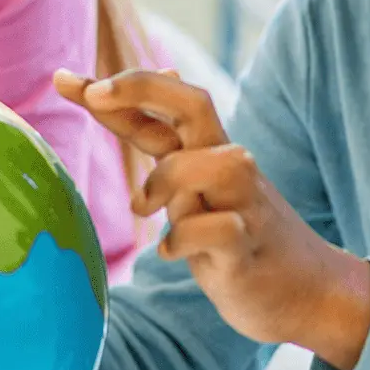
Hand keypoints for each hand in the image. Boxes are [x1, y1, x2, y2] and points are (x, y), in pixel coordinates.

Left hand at [55, 69, 369, 369]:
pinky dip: (188, 239)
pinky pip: (222, 229)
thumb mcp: (200, 187)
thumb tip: (166, 76)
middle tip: (95, 95)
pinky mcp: (249, 249)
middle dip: (143, 88)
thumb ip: (175, 140)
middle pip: (196, 104)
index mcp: (208, 152)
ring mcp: (244, 206)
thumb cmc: (242, 238)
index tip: (61, 79)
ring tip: (142, 209)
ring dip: (170, 178)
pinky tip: (170, 254)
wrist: (308, 293)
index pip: (166, 101)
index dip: (116, 88)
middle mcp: (228, 169)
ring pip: (220, 161)